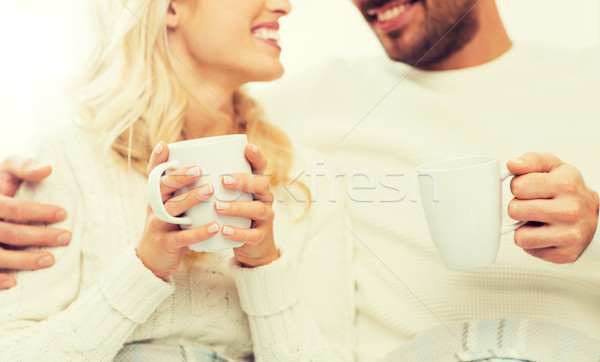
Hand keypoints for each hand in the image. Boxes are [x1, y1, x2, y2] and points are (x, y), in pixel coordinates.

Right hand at [0, 155, 69, 288]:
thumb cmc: (0, 186)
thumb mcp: (5, 170)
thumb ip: (24, 166)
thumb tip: (48, 169)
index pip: (14, 209)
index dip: (40, 212)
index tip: (64, 214)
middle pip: (10, 233)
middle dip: (40, 237)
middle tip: (66, 237)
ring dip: (25, 261)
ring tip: (51, 260)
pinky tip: (16, 282)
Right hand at [137, 142, 219, 278]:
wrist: (152, 261)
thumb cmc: (168, 228)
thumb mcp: (170, 208)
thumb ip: (181, 191)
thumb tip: (205, 167)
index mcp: (156, 197)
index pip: (154, 175)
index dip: (157, 160)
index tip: (165, 145)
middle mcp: (154, 208)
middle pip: (163, 188)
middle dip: (180, 177)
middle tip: (199, 169)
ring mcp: (158, 225)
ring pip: (172, 209)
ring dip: (191, 199)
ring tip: (210, 191)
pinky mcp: (167, 243)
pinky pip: (184, 237)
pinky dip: (200, 232)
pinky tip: (215, 227)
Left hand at [216, 144, 278, 267]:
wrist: (251, 247)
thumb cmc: (232, 216)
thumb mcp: (229, 197)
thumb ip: (214, 182)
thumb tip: (181, 161)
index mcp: (256, 186)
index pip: (260, 167)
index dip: (257, 157)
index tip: (247, 147)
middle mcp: (264, 198)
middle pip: (262, 184)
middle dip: (243, 181)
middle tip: (223, 180)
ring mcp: (265, 218)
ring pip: (258, 209)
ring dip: (238, 207)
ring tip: (218, 207)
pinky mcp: (260, 237)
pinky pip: (252, 234)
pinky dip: (238, 232)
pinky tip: (223, 230)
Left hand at [507, 152, 599, 262]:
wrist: (594, 216)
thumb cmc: (567, 190)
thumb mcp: (553, 167)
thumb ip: (530, 161)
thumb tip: (512, 165)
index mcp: (566, 184)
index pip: (518, 186)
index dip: (518, 187)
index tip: (529, 189)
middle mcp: (570, 210)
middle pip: (515, 210)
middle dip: (519, 207)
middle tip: (533, 205)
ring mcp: (570, 234)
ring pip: (520, 235)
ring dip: (523, 227)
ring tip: (538, 220)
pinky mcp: (565, 254)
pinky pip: (529, 249)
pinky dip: (533, 242)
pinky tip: (545, 233)